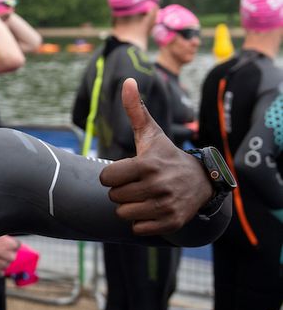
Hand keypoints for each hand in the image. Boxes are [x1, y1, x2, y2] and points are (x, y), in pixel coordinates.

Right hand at [0, 235, 19, 276]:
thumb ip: (3, 237)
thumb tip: (6, 239)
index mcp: (11, 244)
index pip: (17, 245)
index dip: (10, 244)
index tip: (4, 243)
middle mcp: (9, 255)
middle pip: (13, 256)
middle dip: (6, 253)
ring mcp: (3, 265)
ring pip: (6, 264)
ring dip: (1, 262)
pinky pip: (0, 273)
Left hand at [100, 79, 212, 234]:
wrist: (202, 182)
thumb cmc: (166, 156)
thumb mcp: (151, 134)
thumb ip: (135, 110)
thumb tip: (128, 81)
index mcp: (147, 165)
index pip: (106, 179)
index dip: (112, 175)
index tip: (126, 171)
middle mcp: (157, 186)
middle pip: (114, 197)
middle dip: (122, 191)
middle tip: (139, 184)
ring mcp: (165, 206)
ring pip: (123, 214)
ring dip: (130, 207)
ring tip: (146, 196)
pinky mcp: (171, 223)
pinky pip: (137, 228)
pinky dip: (142, 222)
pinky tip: (154, 209)